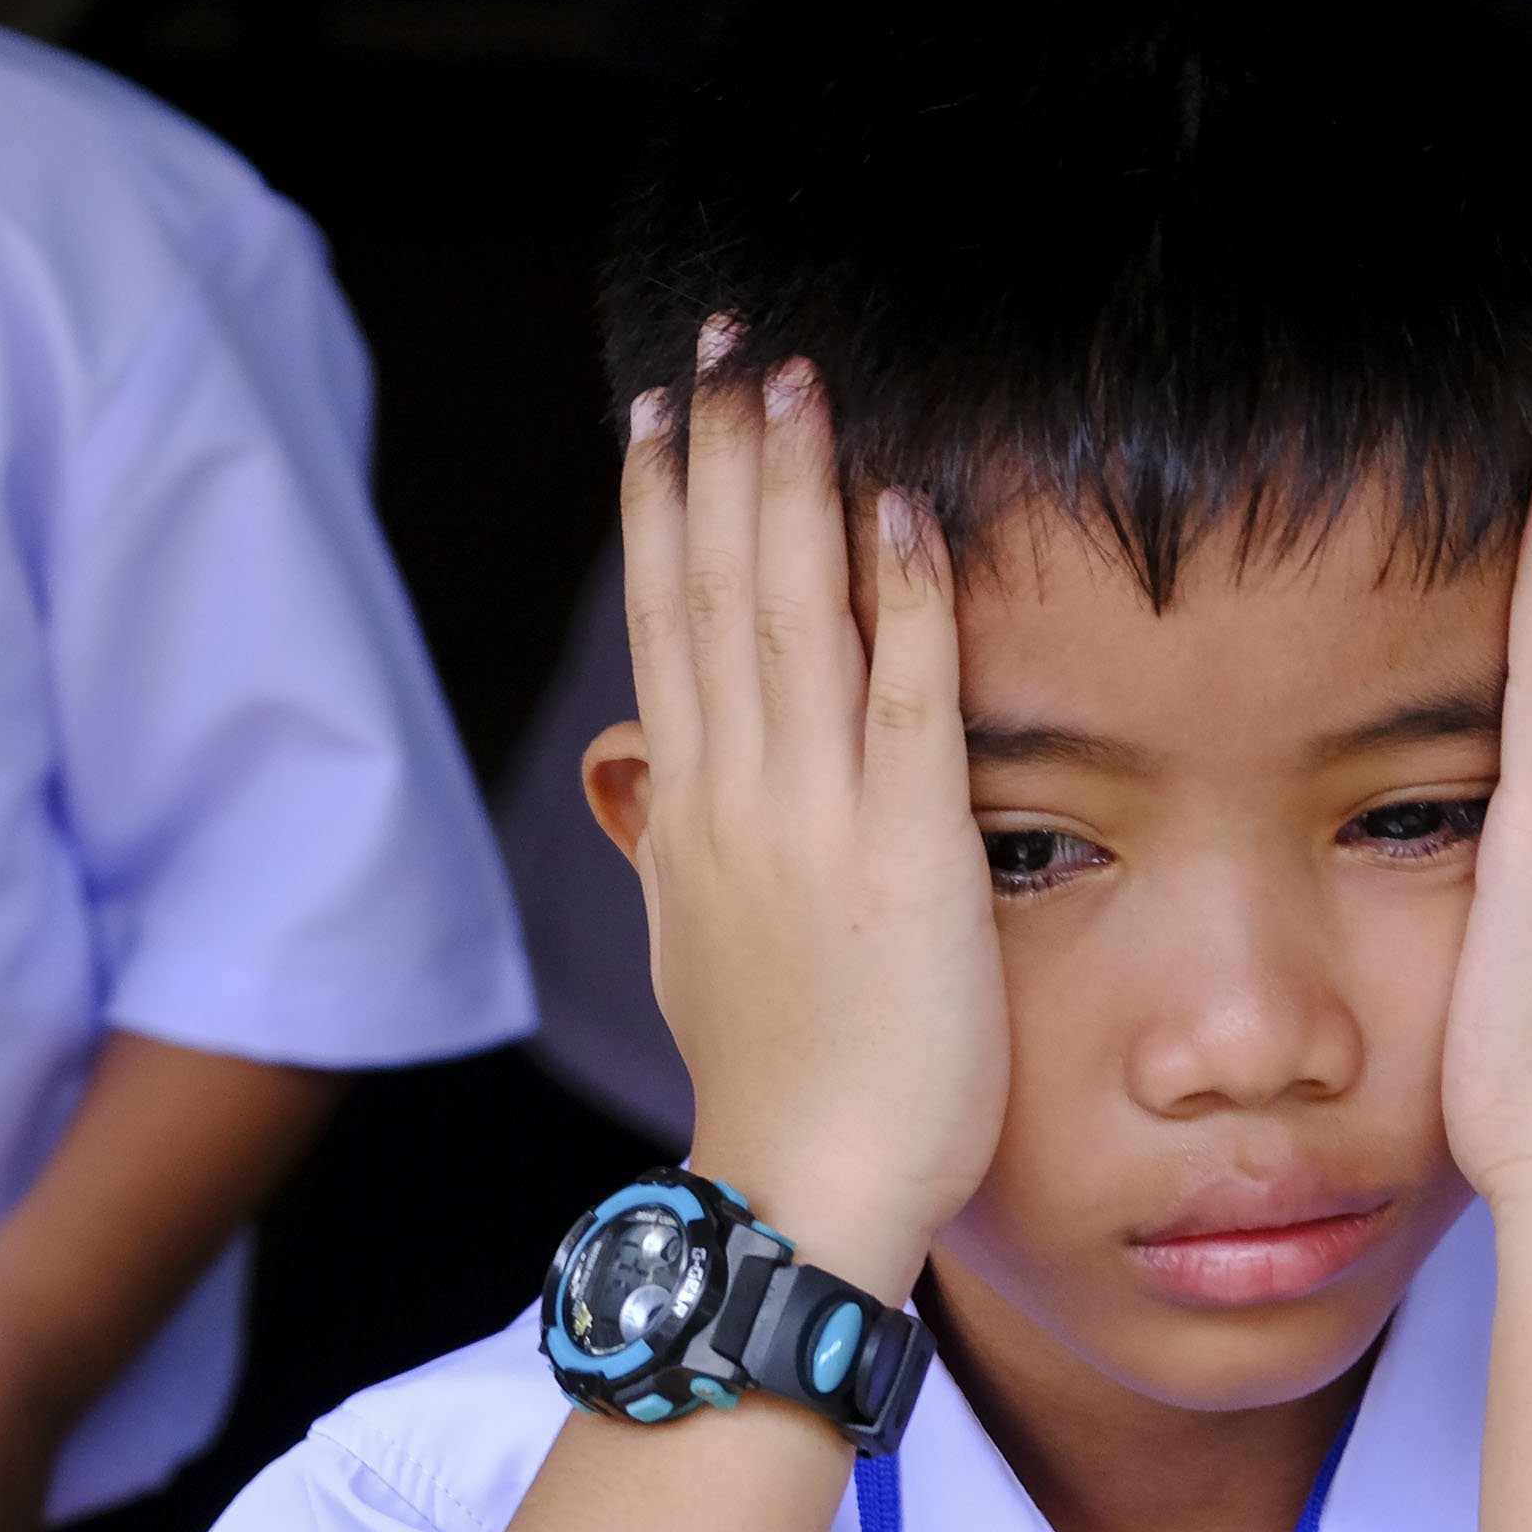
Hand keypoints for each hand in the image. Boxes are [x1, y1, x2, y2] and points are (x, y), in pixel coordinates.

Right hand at [585, 335, 1003, 1292]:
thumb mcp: (692, 937)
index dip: (659, 509)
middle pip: (713, 589)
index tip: (655, 411)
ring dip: (790, 486)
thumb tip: (630, 764)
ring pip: (786, 615)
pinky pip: (898, 698)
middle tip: (721, 338)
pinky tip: (898, 505)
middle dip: (716, 454)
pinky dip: (896, 596)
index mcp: (688, 810)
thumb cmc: (774, 1078)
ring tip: (790, 377)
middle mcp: (731, 795)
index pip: (665, 625)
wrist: (804, 1192)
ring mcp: (809, 819)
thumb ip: (667, 835)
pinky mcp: (902, 854)